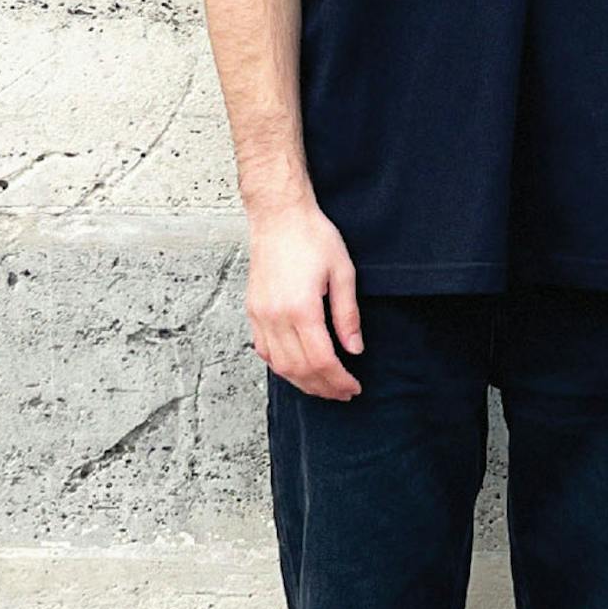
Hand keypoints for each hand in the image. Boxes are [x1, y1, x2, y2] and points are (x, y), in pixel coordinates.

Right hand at [247, 198, 363, 399]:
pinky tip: (296, 368)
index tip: (354, 387)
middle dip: (323, 387)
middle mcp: (276, 317)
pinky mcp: (252, 310)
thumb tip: (355, 349)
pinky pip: (264, 350)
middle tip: (343, 393)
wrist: (279, 215)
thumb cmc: (312, 236)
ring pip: (279, 365)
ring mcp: (260, 315)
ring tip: (323, 386)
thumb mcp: (342, 271)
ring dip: (302, 382)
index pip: (321, 361)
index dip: (339, 380)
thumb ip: (348, 315)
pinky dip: (281, 366)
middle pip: (299, 369)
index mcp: (301, 308)